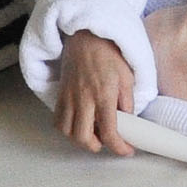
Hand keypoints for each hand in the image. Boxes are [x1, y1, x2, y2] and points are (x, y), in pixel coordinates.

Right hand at [56, 33, 138, 155]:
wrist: (86, 36)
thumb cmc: (109, 53)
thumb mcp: (127, 76)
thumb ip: (128, 101)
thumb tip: (129, 120)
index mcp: (104, 95)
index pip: (110, 131)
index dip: (119, 147)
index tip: (126, 150)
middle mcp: (84, 99)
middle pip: (83, 137)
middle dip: (96, 146)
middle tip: (107, 142)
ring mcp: (69, 97)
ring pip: (67, 131)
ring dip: (79, 138)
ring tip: (92, 133)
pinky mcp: (60, 94)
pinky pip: (58, 120)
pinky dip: (67, 128)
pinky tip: (78, 123)